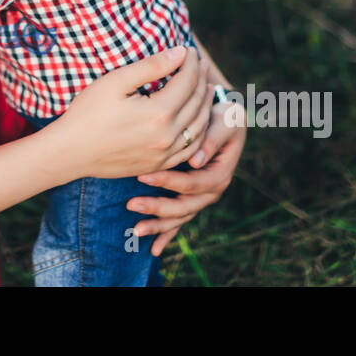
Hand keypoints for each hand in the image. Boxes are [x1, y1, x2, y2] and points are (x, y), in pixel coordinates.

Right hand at [48, 46, 209, 181]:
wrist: (69, 152)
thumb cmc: (88, 113)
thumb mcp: (116, 82)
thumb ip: (151, 66)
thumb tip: (180, 52)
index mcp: (159, 113)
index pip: (188, 82)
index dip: (192, 63)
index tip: (191, 50)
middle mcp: (168, 136)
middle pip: (197, 103)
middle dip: (202, 80)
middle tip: (202, 65)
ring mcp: (165, 155)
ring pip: (199, 128)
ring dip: (206, 106)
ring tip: (206, 89)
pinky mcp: (159, 166)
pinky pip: (190, 149)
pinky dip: (200, 132)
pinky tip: (196, 121)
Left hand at [127, 56, 247, 256]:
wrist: (218, 111)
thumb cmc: (220, 110)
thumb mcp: (223, 117)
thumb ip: (213, 135)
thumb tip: (198, 160)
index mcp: (221, 169)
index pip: (198, 182)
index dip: (174, 181)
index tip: (145, 174)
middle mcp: (213, 187)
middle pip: (188, 206)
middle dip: (159, 206)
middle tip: (131, 203)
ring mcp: (201, 195)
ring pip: (181, 217)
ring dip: (158, 223)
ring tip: (133, 229)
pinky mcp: (189, 197)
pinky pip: (178, 219)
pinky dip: (164, 232)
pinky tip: (148, 245)